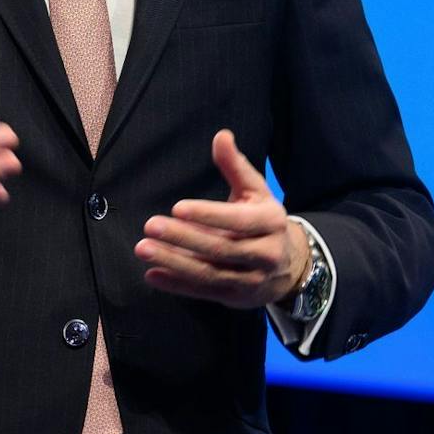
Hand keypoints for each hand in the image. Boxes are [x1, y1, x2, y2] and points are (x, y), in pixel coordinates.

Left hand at [136, 130, 308, 308]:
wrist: (290, 265)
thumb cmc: (264, 219)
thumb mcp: (256, 191)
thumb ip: (236, 166)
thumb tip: (221, 135)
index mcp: (271, 222)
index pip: (238, 221)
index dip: (208, 215)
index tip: (178, 207)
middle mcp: (266, 253)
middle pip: (221, 249)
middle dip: (183, 238)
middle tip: (151, 226)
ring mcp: (252, 279)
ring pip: (209, 274)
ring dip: (174, 263)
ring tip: (144, 249)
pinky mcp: (237, 298)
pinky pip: (204, 292)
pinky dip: (177, 285)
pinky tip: (153, 274)